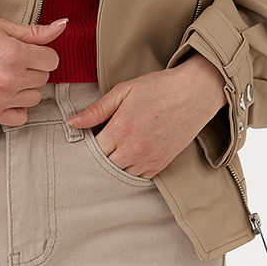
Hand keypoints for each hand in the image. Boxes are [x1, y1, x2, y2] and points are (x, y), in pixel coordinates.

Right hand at [0, 16, 69, 124]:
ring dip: (25, 89)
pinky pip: (21, 117)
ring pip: (35, 97)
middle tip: (12, 63)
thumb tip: (63, 25)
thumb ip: (36, 31)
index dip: (42, 55)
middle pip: (44, 78)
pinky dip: (16, 108)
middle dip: (32, 70)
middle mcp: (10, 77)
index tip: (28, 53)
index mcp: (15, 53)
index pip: (52, 60)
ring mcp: (1, 97)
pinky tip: (5, 95)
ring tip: (6, 78)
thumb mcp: (3, 27)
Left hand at [64, 57, 226, 177]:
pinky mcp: (161, 164)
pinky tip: (131, 155)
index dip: (87, 143)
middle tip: (101, 143)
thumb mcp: (123, 91)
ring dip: (114, 164)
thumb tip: (71, 122)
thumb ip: (96, 109)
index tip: (89, 135)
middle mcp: (133, 149)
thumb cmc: (159, 88)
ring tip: (116, 148)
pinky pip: (138, 177)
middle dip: (98, 156)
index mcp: (120, 129)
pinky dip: (131, 169)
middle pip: (103, 165)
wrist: (195, 93)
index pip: (91, 149)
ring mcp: (148, 159)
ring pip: (120, 174)